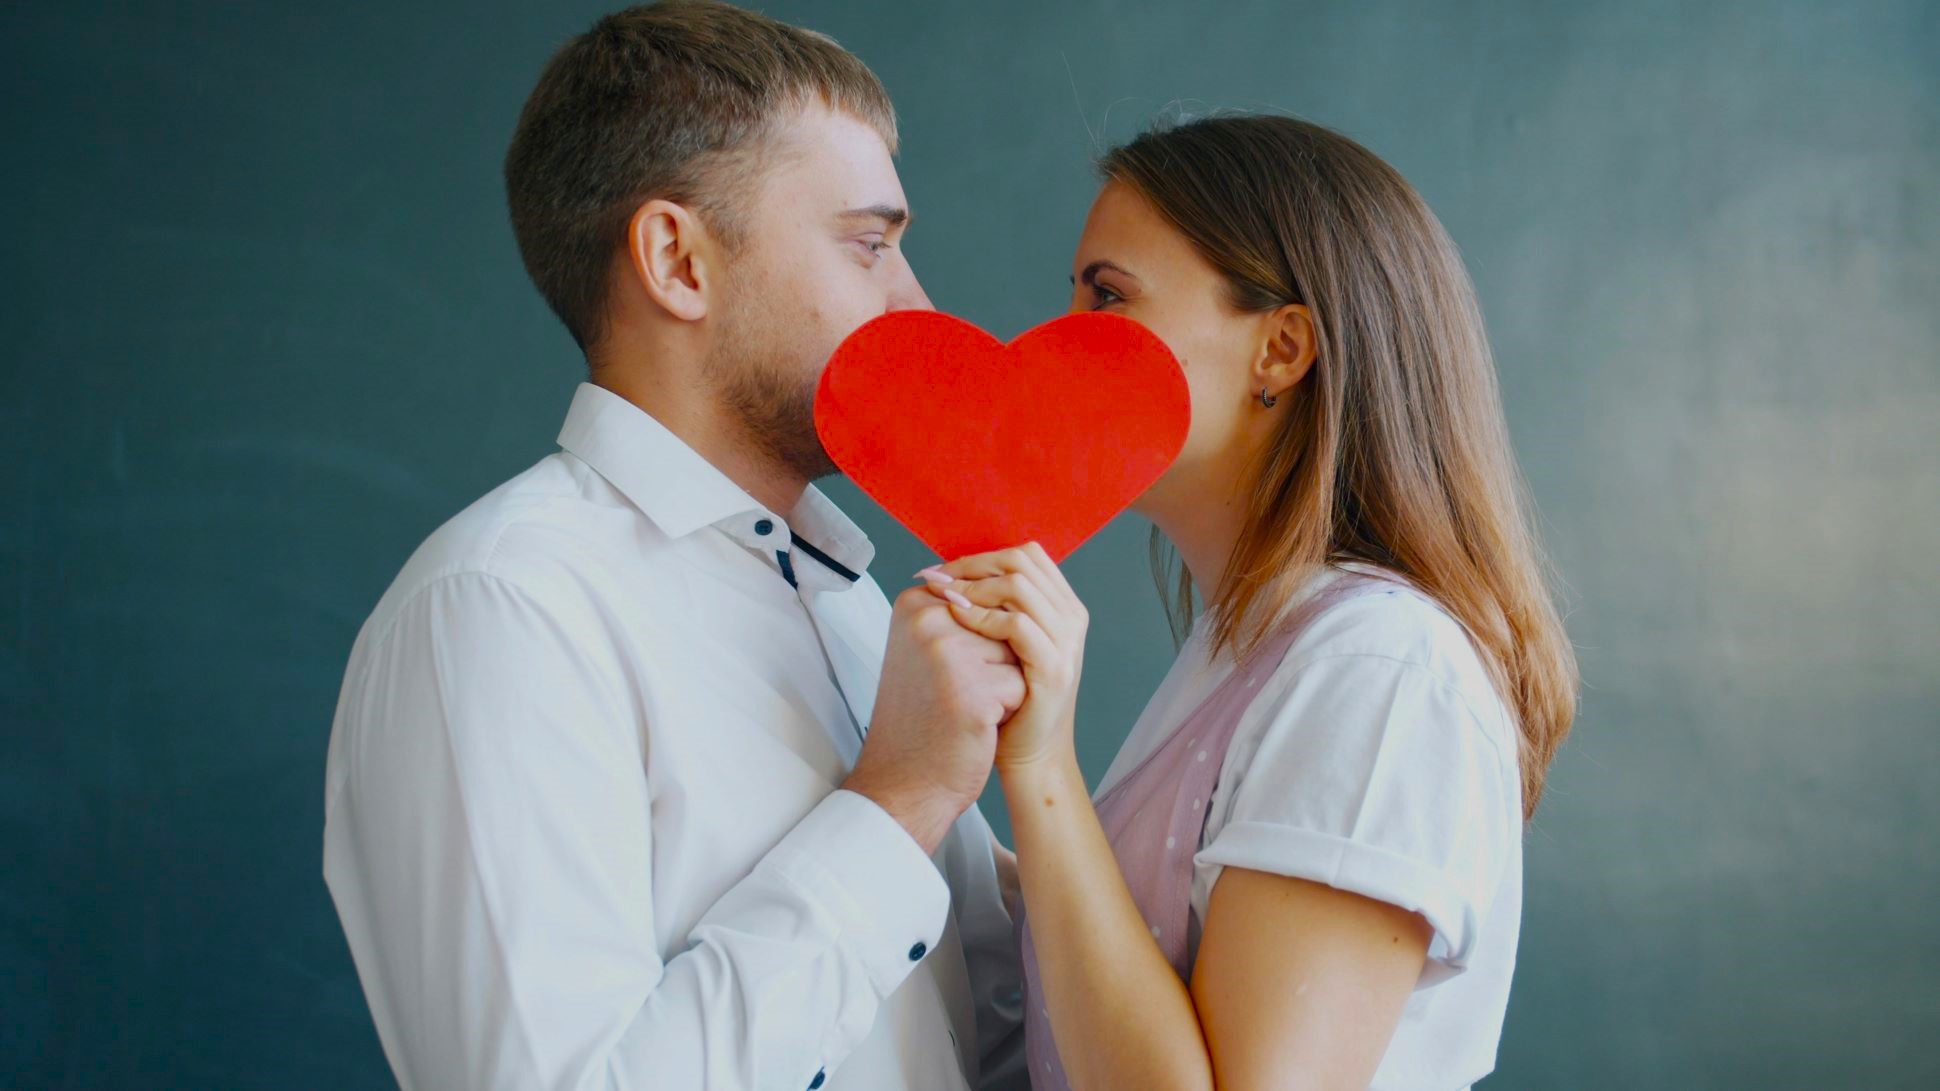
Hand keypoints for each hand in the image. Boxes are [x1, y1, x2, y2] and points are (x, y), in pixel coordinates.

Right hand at [843, 584, 1026, 853]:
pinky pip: (1019, 686)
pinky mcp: (972, 689)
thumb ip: (959, 614)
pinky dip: (1006, 710)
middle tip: (951, 693)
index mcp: (914, 603)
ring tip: (961, 707)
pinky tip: (972, 725)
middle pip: (1003, 627)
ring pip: (1015, 654)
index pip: (985, 603)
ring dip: (1001, 685)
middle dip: (993, 664)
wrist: (904, 781)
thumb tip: (1007, 587)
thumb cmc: (922, 716)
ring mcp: (948, 653)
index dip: (979, 644)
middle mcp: (927, 620)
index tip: (943, 670)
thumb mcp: (927, 648)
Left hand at [919, 542, 1087, 773]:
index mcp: (1062, 607)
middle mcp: (1071, 618)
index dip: (980, 556)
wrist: (1030, 757)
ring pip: (1019, 586)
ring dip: (973, 587)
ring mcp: (1066, 643)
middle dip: (972, 566)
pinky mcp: (1053, 669)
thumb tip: (943, 573)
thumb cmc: (1009, 702)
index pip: (1025, 555)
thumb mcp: (1003, 647)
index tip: (943, 571)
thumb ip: (992, 610)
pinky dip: (982, 618)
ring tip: (943, 598)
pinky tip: (956, 622)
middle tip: (937, 579)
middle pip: (1021, 562)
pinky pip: (1017, 625)